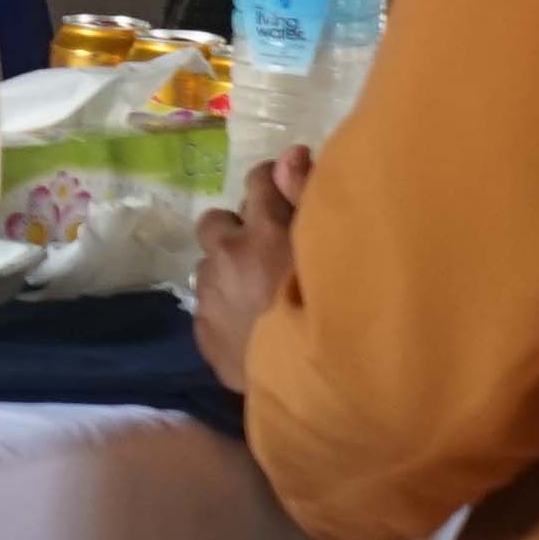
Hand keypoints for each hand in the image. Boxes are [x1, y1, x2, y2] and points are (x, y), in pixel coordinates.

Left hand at [190, 147, 313, 388]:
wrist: (310, 383)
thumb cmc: (335, 309)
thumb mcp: (329, 248)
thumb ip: (307, 198)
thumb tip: (289, 156)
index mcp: (263, 231)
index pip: (257, 182)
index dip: (268, 181)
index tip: (278, 193)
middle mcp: (226, 255)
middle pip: (216, 222)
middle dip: (235, 228)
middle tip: (262, 249)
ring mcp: (210, 295)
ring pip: (209, 266)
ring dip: (228, 271)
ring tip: (257, 293)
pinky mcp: (202, 331)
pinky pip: (207, 307)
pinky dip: (225, 308)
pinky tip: (249, 324)